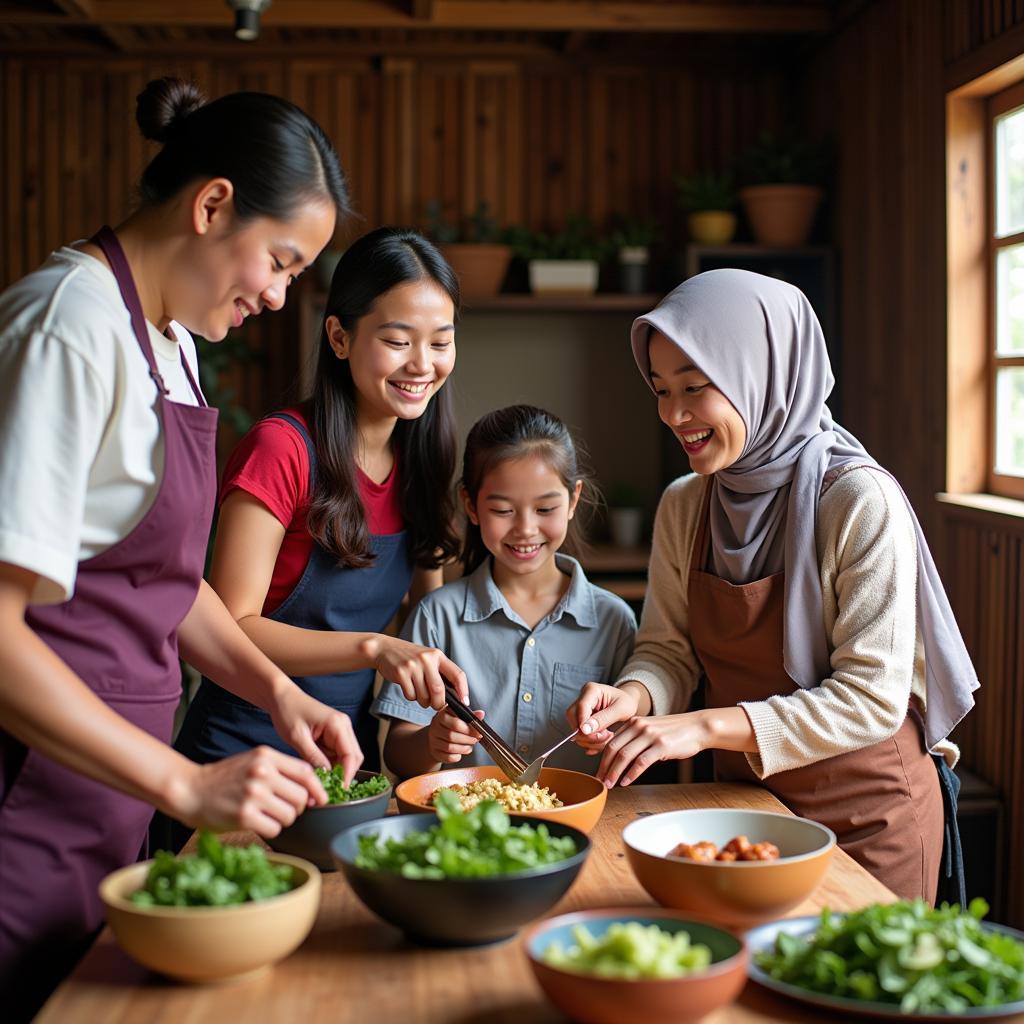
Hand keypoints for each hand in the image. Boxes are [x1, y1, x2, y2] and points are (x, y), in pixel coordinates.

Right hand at [173, 746, 327, 837]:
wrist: (190, 789)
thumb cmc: (225, 777)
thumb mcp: (253, 761)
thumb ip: (281, 770)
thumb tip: (312, 791)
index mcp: (266, 756)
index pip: (306, 772)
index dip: (318, 788)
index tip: (320, 799)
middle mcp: (261, 773)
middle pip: (301, 796)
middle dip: (298, 807)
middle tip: (284, 808)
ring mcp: (253, 795)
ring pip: (290, 815)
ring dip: (284, 819)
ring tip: (267, 814)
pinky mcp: (244, 816)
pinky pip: (275, 828)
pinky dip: (271, 828)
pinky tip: (257, 822)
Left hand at [268, 681, 363, 782]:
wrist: (282, 698)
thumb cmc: (288, 711)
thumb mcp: (297, 737)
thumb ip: (313, 757)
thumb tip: (325, 777)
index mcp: (338, 724)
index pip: (351, 755)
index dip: (347, 775)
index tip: (338, 791)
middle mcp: (343, 727)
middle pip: (354, 758)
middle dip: (344, 775)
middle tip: (328, 791)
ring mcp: (339, 731)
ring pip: (346, 758)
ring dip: (337, 772)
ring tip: (321, 786)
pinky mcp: (332, 736)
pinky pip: (337, 755)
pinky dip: (330, 767)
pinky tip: (319, 775)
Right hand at [365, 636, 467, 708]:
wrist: (385, 649)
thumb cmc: (411, 658)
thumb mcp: (428, 659)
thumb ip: (440, 673)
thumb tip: (455, 696)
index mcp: (438, 655)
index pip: (457, 674)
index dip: (463, 690)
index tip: (464, 702)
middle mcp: (427, 659)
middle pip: (439, 690)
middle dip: (438, 703)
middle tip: (436, 705)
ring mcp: (413, 665)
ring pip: (424, 696)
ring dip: (423, 701)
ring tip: (419, 693)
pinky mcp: (401, 673)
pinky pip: (411, 695)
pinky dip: (411, 697)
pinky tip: (408, 687)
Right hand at [428, 707, 483, 763]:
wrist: (438, 739)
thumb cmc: (452, 726)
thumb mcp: (460, 717)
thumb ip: (471, 715)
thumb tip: (480, 714)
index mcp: (442, 715)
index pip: (454, 720)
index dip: (468, 727)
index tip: (478, 729)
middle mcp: (435, 727)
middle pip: (451, 735)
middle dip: (467, 738)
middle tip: (476, 738)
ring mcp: (434, 740)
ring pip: (450, 747)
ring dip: (464, 748)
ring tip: (470, 746)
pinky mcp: (435, 752)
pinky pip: (448, 757)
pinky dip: (457, 756)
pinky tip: (461, 752)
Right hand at [569, 683, 638, 750]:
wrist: (628, 704)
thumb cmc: (626, 703)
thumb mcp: (621, 709)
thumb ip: (604, 719)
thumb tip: (584, 730)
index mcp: (591, 690)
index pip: (581, 707)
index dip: (584, 724)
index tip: (596, 736)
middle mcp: (582, 698)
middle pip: (572, 717)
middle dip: (586, 733)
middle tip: (604, 737)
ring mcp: (580, 710)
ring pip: (574, 728)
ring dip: (589, 740)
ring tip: (606, 738)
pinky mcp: (582, 720)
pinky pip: (579, 734)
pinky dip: (589, 743)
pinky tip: (601, 742)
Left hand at [596, 712, 709, 787]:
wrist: (697, 727)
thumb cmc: (675, 732)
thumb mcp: (651, 730)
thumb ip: (635, 739)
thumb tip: (620, 757)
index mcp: (633, 722)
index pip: (611, 741)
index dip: (601, 758)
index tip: (598, 771)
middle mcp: (639, 726)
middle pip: (613, 748)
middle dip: (604, 767)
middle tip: (600, 781)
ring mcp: (650, 735)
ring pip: (624, 755)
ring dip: (614, 772)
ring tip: (610, 784)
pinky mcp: (661, 745)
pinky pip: (641, 761)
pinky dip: (631, 774)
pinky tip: (626, 782)